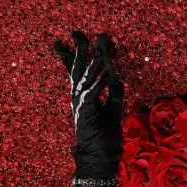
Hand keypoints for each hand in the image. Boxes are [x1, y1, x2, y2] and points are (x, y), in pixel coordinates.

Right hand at [54, 31, 123, 178]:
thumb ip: (113, 91)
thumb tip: (116, 76)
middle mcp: (78, 97)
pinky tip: (105, 70)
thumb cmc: (105, 133)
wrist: (100, 154)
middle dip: (77, 50)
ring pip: (84, 77)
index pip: (77, 71)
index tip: (70, 39)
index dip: (73, 55)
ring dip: (90, 61)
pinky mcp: (86, 111)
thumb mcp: (113, 107)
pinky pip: (92, 92)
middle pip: (76, 69)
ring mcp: (80, 104)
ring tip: (95, 44)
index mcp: (83, 95)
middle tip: (76, 32)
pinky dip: (98, 81)